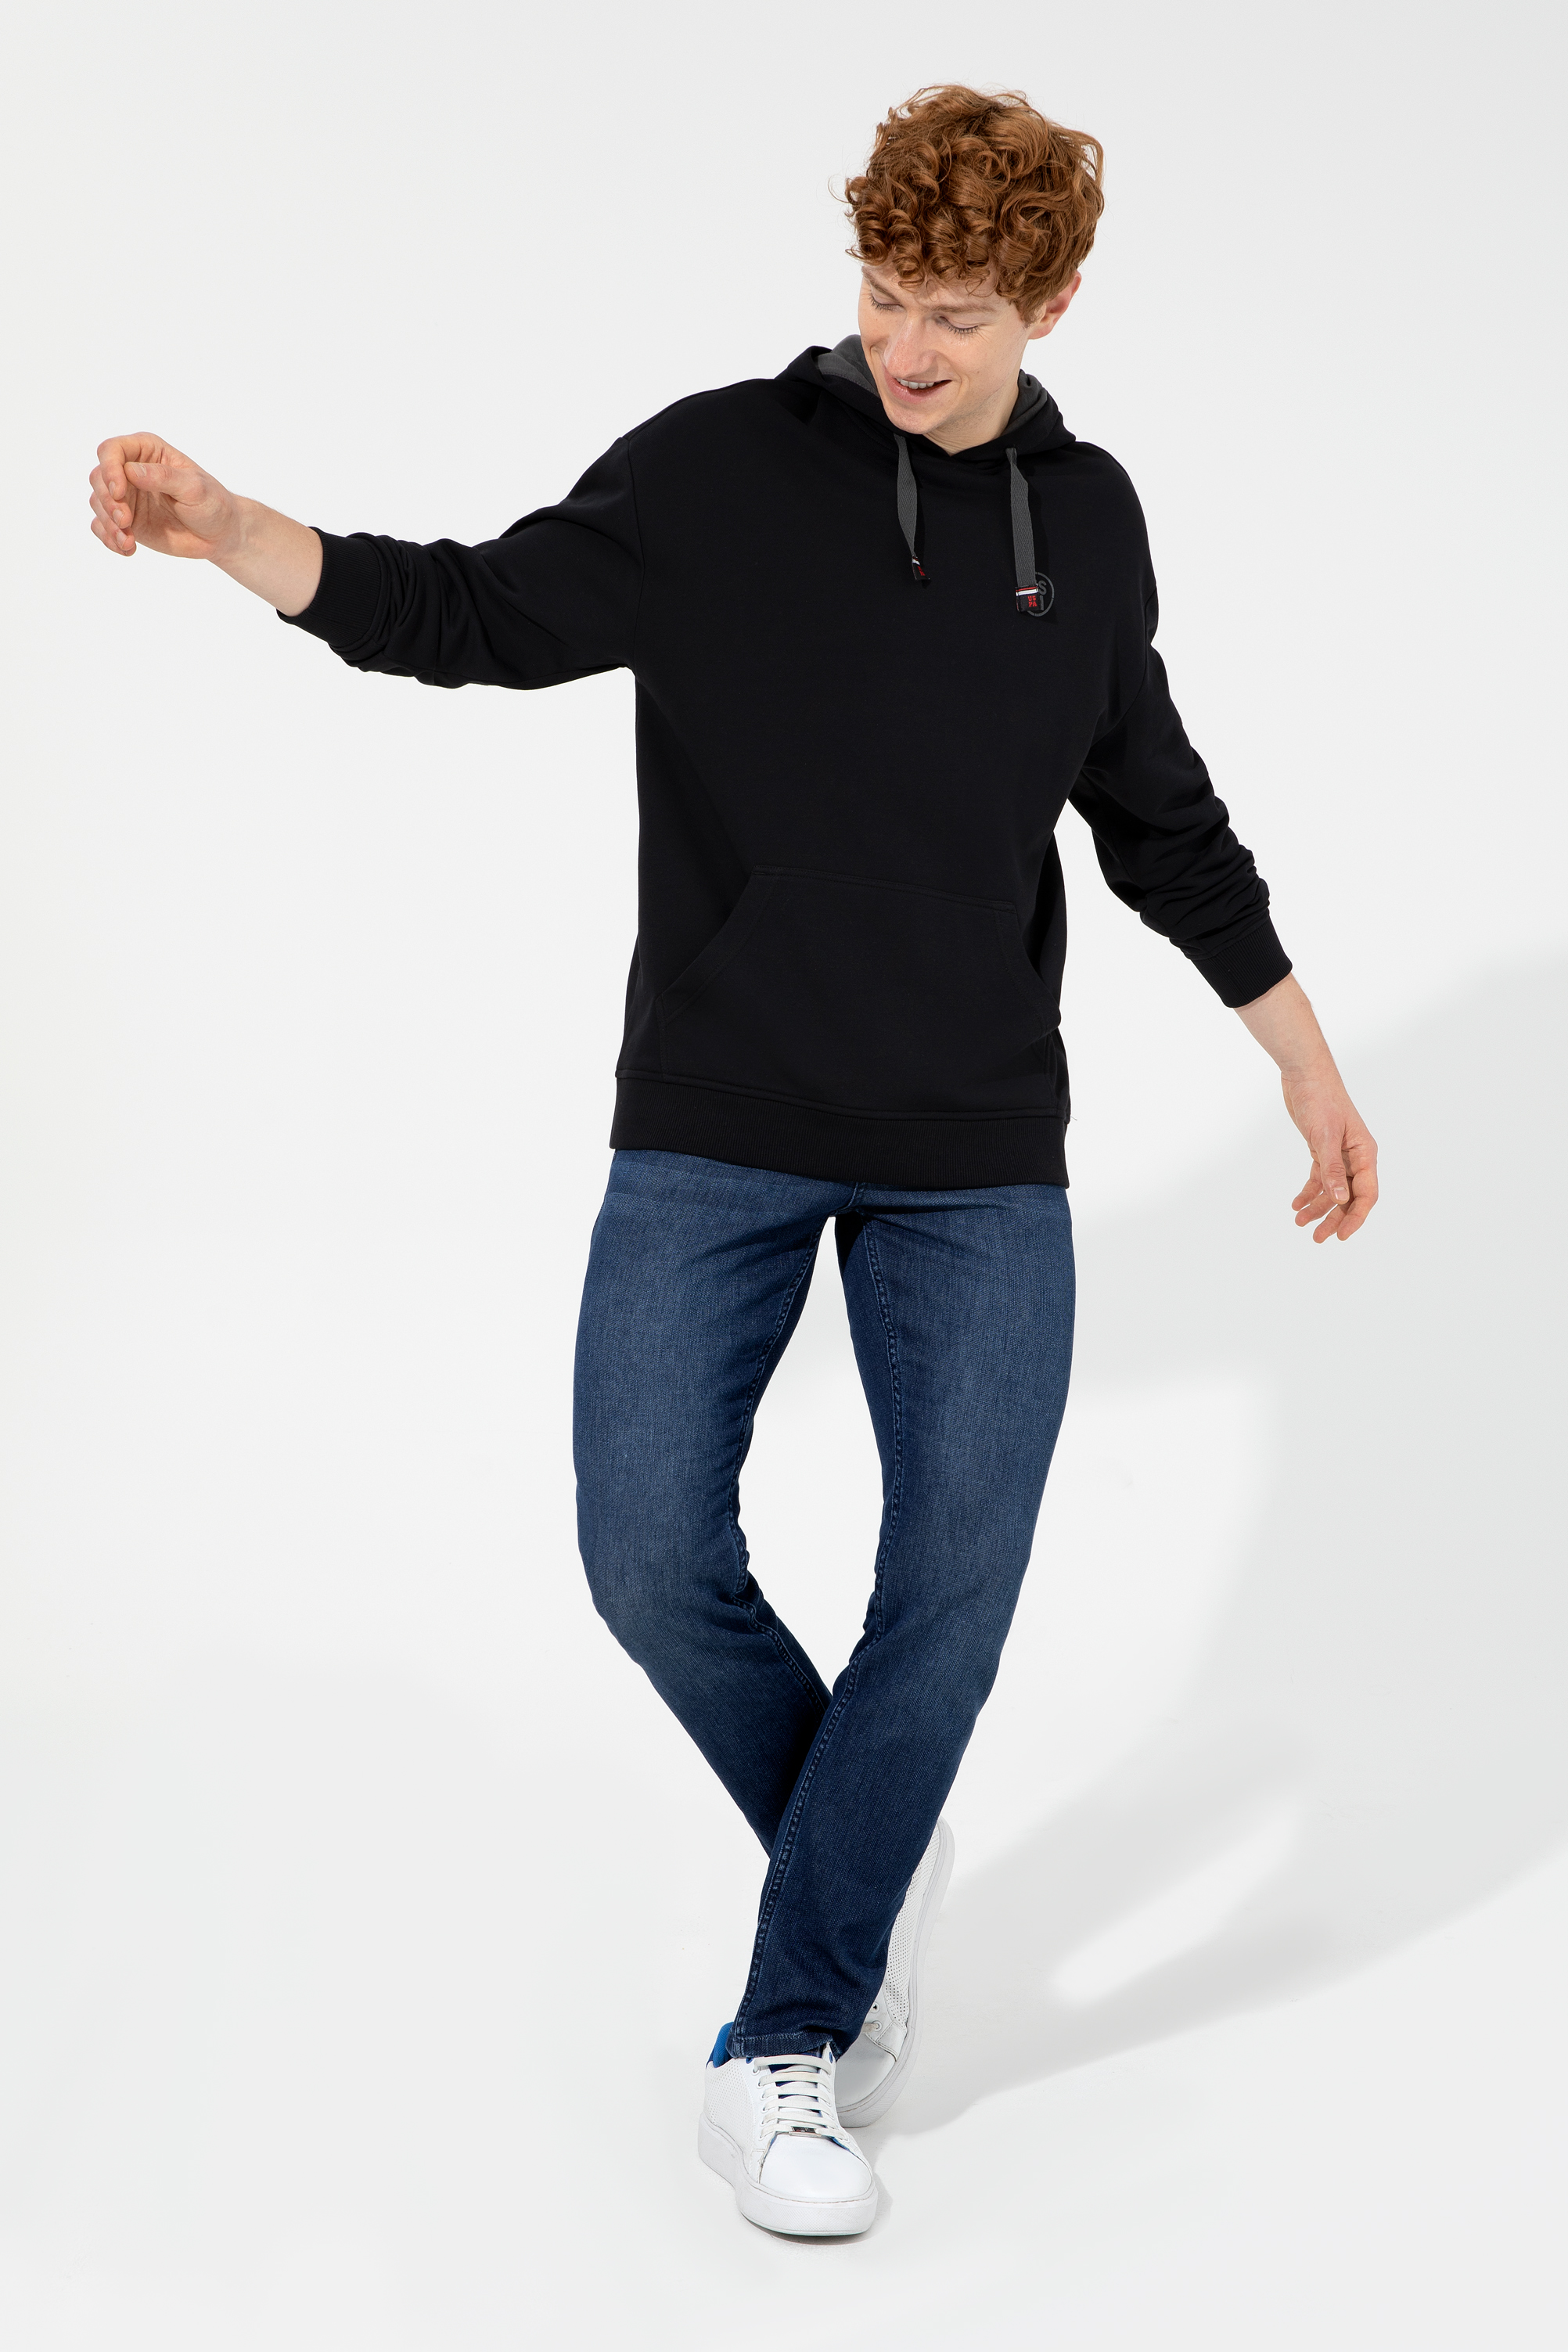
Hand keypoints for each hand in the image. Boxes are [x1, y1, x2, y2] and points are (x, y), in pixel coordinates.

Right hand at [89, 434, 242, 561]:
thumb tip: (131, 471)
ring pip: (98, 503)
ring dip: (108, 524)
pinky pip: (102, 527)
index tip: (119, 492)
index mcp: (146, 451)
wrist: (219, 535)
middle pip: (98, 477)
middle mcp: (130, 470)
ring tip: (128, 541)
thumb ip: (164, 477)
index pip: (111, 450)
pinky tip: (127, 549)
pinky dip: (109, 539)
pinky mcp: (125, 521)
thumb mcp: (194, 488)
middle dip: (107, 501)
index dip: (109, 469)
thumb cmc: (212, 503)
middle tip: (126, 521)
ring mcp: (126, 496)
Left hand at [1236, 973, 1378, 1243]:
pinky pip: (1320, 1178)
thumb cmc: (1320, 1098)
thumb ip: (1332, 1169)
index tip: (1340, 1236)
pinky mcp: (1322, 1149)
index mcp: (1365, 1153)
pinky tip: (1295, 1205)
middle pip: (1350, 1196)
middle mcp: (1356, 1156)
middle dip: (1335, 1218)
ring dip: (1318, 1207)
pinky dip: (1309, 1192)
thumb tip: (1342, 1199)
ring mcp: (1340, 1154)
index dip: (1355, 1217)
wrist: (1304, 1073)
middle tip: (1317, 1238)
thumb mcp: (1324, 1135)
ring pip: (1333, 1190)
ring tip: (1300, 1224)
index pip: (1367, 1194)